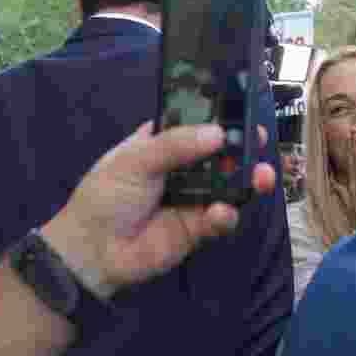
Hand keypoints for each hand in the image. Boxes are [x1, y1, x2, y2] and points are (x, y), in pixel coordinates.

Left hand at [41, 122, 274, 296]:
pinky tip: (222, 211)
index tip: (241, 105)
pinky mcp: (197, 228)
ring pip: (228, 185)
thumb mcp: (134, 160)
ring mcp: (192, 198)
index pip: (195, 122)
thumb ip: (174, 145)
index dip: (217, 114)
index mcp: (162, 143)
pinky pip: (219, 219)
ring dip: (248, 179)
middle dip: (242, 146)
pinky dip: (225, 215)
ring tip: (263, 176)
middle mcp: (182, 167)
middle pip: (220, 152)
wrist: (92, 251)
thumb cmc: (105, 196)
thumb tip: (217, 134)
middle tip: (260, 138)